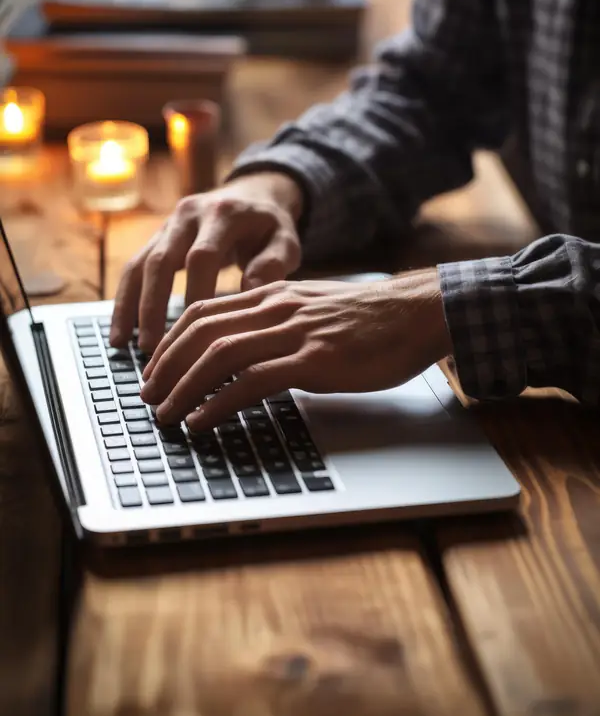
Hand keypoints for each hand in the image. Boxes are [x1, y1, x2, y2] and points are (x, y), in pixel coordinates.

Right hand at [110, 172, 303, 352]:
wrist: (252, 195)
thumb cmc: (270, 227)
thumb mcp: (285, 240)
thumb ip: (273, 265)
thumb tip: (249, 294)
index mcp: (224, 214)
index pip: (202, 256)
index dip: (196, 293)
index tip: (197, 333)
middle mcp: (189, 214)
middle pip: (161, 261)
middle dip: (154, 306)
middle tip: (153, 349)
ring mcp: (168, 224)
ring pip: (140, 265)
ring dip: (131, 307)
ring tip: (123, 345)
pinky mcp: (157, 238)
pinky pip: (133, 269)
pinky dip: (124, 301)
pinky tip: (119, 334)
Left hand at [139, 269, 451, 430]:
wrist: (418, 312)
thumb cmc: (372, 318)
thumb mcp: (315, 309)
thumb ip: (280, 323)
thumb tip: (251, 351)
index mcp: (273, 295)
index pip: (204, 313)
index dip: (170, 342)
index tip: (154, 368)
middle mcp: (276, 308)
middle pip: (200, 332)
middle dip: (164, 367)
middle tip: (147, 396)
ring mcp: (295, 333)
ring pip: (218, 356)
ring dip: (182, 387)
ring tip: (164, 414)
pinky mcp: (315, 361)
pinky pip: (253, 381)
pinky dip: (218, 402)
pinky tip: (202, 420)